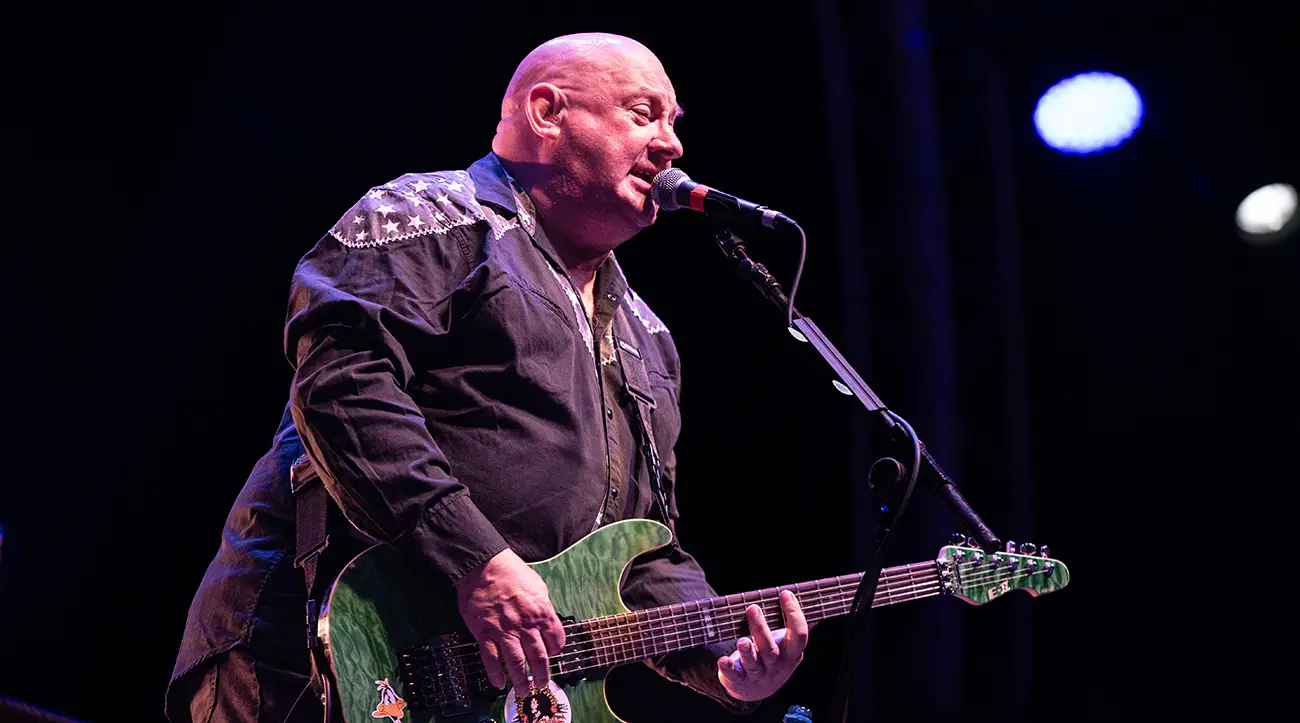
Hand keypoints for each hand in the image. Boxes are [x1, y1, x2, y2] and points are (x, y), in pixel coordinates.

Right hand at [454, 548, 565, 695]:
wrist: (484, 566)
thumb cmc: (511, 571)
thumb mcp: (538, 586)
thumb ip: (543, 607)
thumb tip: (546, 622)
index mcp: (542, 612)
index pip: (557, 641)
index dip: (556, 651)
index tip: (553, 656)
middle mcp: (526, 624)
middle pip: (539, 657)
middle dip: (542, 675)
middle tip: (542, 684)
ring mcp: (505, 630)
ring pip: (516, 663)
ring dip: (521, 681)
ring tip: (524, 691)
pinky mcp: (485, 633)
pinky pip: (491, 659)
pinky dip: (495, 674)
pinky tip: (499, 683)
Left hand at [716, 590, 808, 701]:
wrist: (757, 689)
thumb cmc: (773, 656)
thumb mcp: (785, 644)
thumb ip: (788, 624)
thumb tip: (791, 592)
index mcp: (791, 653)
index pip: (799, 635)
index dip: (794, 614)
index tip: (785, 594)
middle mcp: (776, 665)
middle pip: (771, 648)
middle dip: (761, 628)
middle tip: (752, 608)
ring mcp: (759, 674)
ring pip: (753, 663)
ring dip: (747, 652)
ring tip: (742, 641)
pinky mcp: (740, 680)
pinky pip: (734, 675)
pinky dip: (728, 668)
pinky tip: (723, 660)